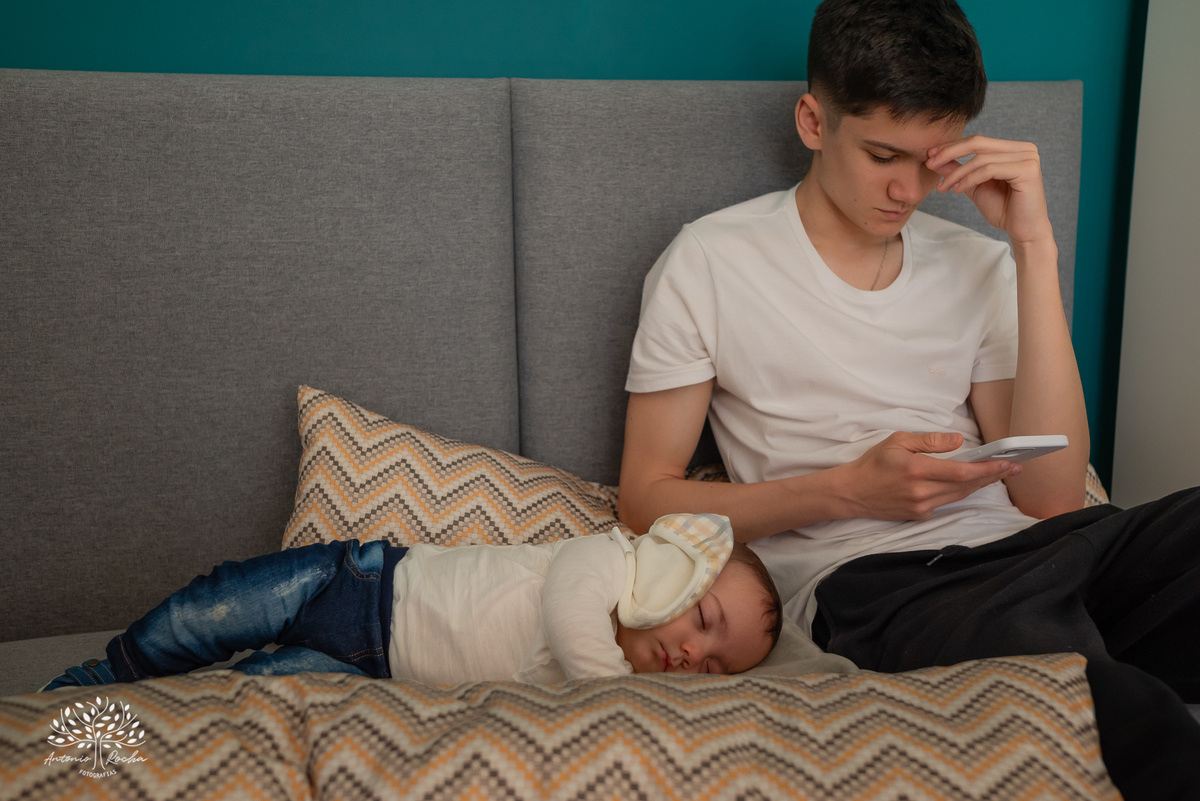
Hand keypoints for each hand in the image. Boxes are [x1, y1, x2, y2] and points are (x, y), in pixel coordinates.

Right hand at [839, 431, 1020, 520]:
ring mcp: (921, 507)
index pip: (962, 471)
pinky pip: (946, 503)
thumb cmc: (873, 464)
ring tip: (996, 474)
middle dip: (992, 476)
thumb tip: (958, 441)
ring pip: (960, 495)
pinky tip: (968, 483)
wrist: (852, 492)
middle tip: (1013, 467)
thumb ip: (929, 440)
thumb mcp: (897, 441)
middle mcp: (922, 492)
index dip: (988, 468)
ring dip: (980, 484)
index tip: (1006, 463)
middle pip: (966, 485)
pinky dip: (959, 491)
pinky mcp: (919, 515)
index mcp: (917, 470)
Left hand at [925, 136, 1052, 246]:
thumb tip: (935, 157)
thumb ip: (958, 170)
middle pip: (978, 143)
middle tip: (929, 163)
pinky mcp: (1027, 169)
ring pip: (981, 159)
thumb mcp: (974, 186)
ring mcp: (1028, 157)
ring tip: (943, 187)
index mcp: (1013, 148)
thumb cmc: (1003, 209)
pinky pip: (989, 170)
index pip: (977, 141)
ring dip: (957, 173)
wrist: (1023, 231)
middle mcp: (1024, 148)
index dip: (952, 146)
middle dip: (949, 152)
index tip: (929, 155)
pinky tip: (957, 190)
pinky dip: (969, 179)